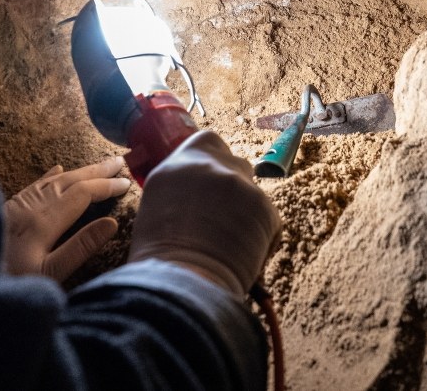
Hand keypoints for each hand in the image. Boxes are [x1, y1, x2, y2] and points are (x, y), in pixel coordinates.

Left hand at [3, 157, 130, 281]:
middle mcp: (30, 207)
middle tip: (119, 162)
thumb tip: (111, 223)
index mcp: (44, 221)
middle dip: (96, 171)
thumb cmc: (11, 283)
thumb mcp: (50, 274)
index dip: (106, 186)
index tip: (127, 182)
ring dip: (78, 171)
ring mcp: (16, 206)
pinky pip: (32, 186)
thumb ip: (80, 247)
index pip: (82, 194)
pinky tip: (57, 170)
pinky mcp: (5, 210)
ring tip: (98, 166)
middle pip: (69, 181)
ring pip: (52, 181)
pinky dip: (49, 176)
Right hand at [129, 131, 281, 296]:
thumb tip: (198, 196)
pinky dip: (262, 237)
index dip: (214, 161)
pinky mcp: (264, 206)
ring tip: (230, 245)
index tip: (213, 181)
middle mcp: (208, 166)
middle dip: (235, 187)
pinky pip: (269, 220)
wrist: (182, 284)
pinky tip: (244, 257)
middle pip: (236, 164)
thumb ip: (179, 191)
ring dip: (248, 214)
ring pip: (253, 194)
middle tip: (225, 219)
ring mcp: (238, 183)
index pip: (207, 142)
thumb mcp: (157, 211)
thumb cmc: (160, 261)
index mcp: (175, 166)